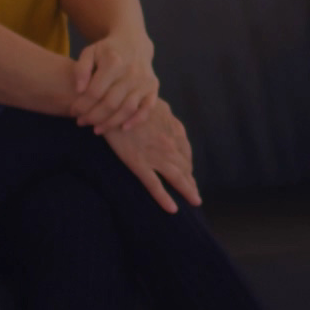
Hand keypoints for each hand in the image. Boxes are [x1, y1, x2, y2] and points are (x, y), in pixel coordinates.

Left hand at [72, 30, 160, 134]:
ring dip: (110, 123)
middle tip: (82, 122)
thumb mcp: (89, 52)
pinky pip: (147, 108)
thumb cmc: (107, 51)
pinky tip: (123, 128)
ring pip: (127, 109)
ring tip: (97, 129)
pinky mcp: (153, 87)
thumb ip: (80, 69)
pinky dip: (136, 120)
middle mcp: (131, 72)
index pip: (95, 92)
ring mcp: (144, 81)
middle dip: (93, 117)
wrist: (133, 42)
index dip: (82, 105)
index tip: (73, 112)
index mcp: (114, 62)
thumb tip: (79, 90)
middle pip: (110, 103)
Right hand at [102, 99, 202, 213]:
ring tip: (194, 201)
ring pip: (177, 178)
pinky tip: (173, 209)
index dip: (188, 165)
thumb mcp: (154, 103)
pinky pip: (155, 186)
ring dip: (187, 191)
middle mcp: (169, 144)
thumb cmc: (132, 101)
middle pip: (185, 167)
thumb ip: (164, 114)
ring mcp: (156, 155)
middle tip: (195, 195)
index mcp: (173, 129)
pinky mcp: (139, 164)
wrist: (113, 102)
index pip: (185, 152)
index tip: (189, 174)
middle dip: (191, 181)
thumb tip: (167, 116)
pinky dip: (165, 199)